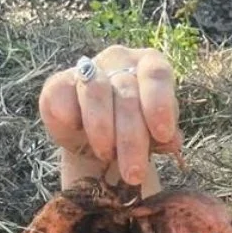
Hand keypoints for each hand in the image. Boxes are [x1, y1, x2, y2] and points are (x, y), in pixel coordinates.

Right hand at [38, 45, 182, 188]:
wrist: (97, 145)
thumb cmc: (134, 135)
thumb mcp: (154, 138)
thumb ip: (164, 137)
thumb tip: (172, 141)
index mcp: (149, 65)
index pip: (157, 74)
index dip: (159, 103)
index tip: (162, 135)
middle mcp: (120, 60)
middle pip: (127, 92)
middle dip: (131, 138)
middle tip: (133, 173)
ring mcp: (88, 68)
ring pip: (96, 92)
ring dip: (102, 130)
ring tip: (106, 156)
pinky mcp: (59, 83)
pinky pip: (62, 96)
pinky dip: (70, 118)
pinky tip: (77, 132)